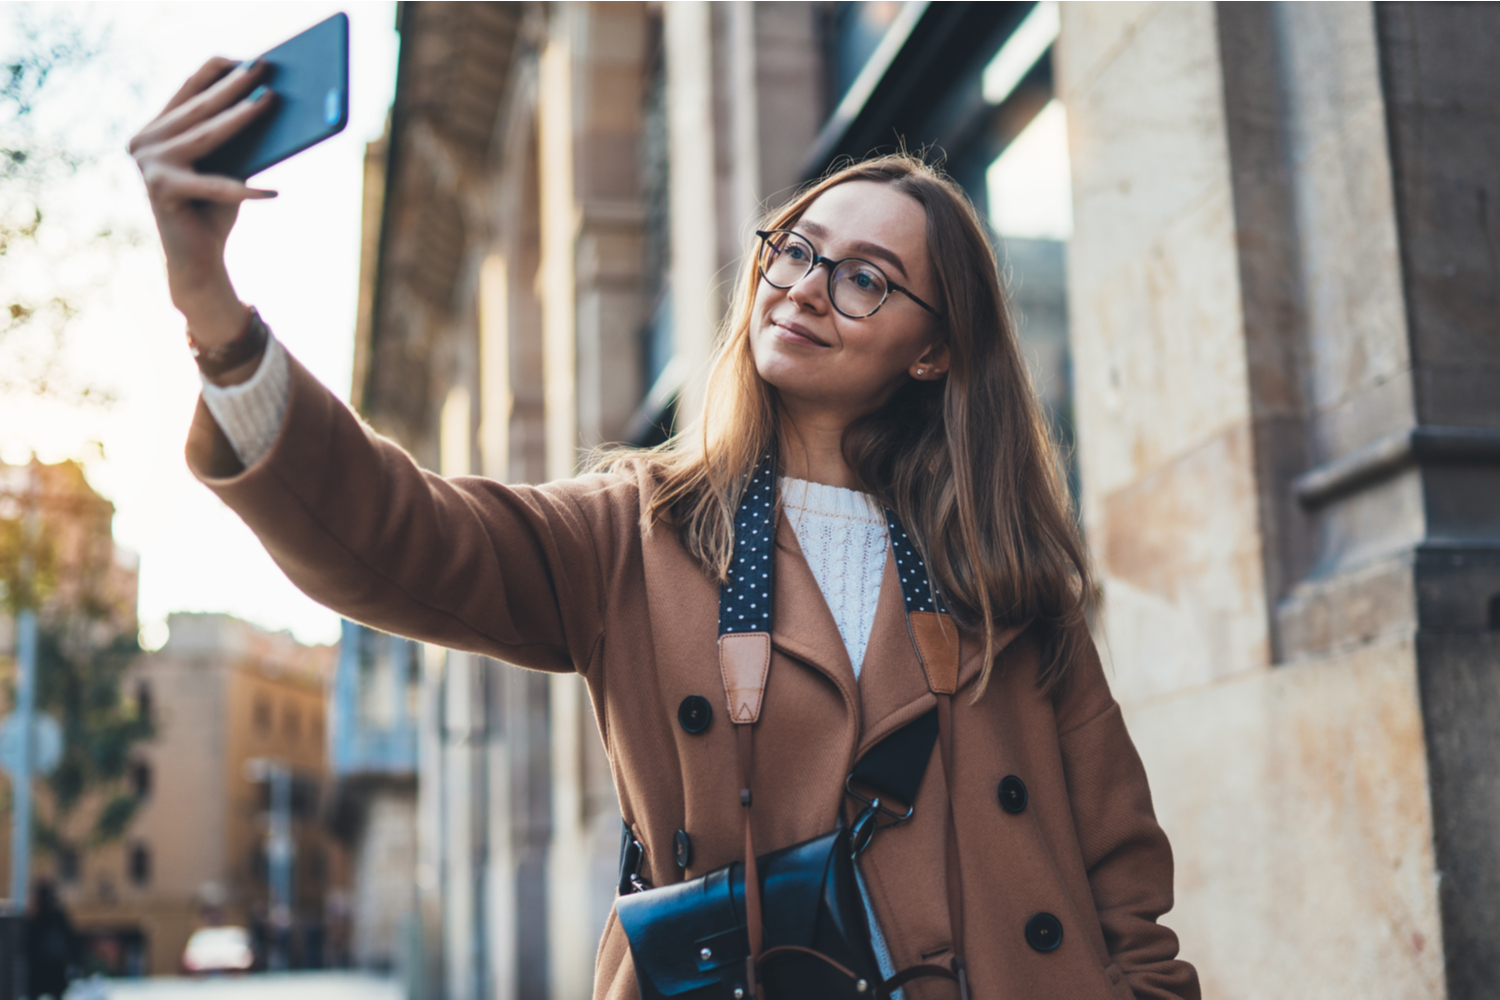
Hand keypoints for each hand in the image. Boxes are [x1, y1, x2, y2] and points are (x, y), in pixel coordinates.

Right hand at [130, 57, 275, 348]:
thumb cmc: (215, 211)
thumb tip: (269, 101)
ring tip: (270, 102)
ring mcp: (149, 164)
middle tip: (264, 67)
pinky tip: (273, 192)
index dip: (215, 71)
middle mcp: (144, 142)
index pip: (187, 92)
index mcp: (156, 131)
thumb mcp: (229, 167)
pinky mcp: (160, 189)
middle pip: (198, 108)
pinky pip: (213, 185)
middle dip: (234, 86)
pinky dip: (244, 190)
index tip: (245, 56)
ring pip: (205, 135)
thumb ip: (237, 139)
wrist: (198, 262)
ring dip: (240, 117)